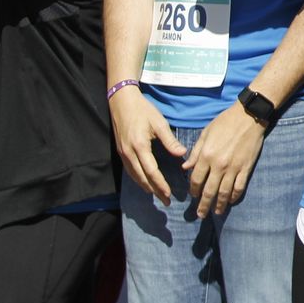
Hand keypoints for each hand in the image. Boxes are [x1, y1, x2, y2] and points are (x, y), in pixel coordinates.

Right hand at [110, 89, 186, 204]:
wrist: (121, 102)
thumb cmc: (143, 110)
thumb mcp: (159, 123)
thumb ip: (170, 141)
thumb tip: (182, 155)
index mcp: (139, 146)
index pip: (151, 171)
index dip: (160, 184)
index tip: (168, 194)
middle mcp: (129, 153)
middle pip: (141, 178)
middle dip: (154, 191)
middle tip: (165, 201)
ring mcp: (123, 153)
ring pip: (134, 176)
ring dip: (145, 187)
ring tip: (157, 195)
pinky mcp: (121, 151)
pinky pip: (129, 170)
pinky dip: (138, 179)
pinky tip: (145, 183)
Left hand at [182, 103, 267, 218]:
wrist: (248, 116)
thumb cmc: (225, 122)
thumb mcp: (205, 133)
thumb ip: (195, 152)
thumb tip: (186, 168)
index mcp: (206, 156)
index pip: (196, 179)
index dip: (193, 190)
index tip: (193, 196)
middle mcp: (219, 165)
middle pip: (209, 190)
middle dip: (204, 205)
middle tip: (200, 215)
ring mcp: (234, 167)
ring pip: (224, 192)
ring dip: (219, 205)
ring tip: (217, 213)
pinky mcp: (246, 167)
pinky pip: (239, 186)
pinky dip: (235, 196)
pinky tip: (231, 201)